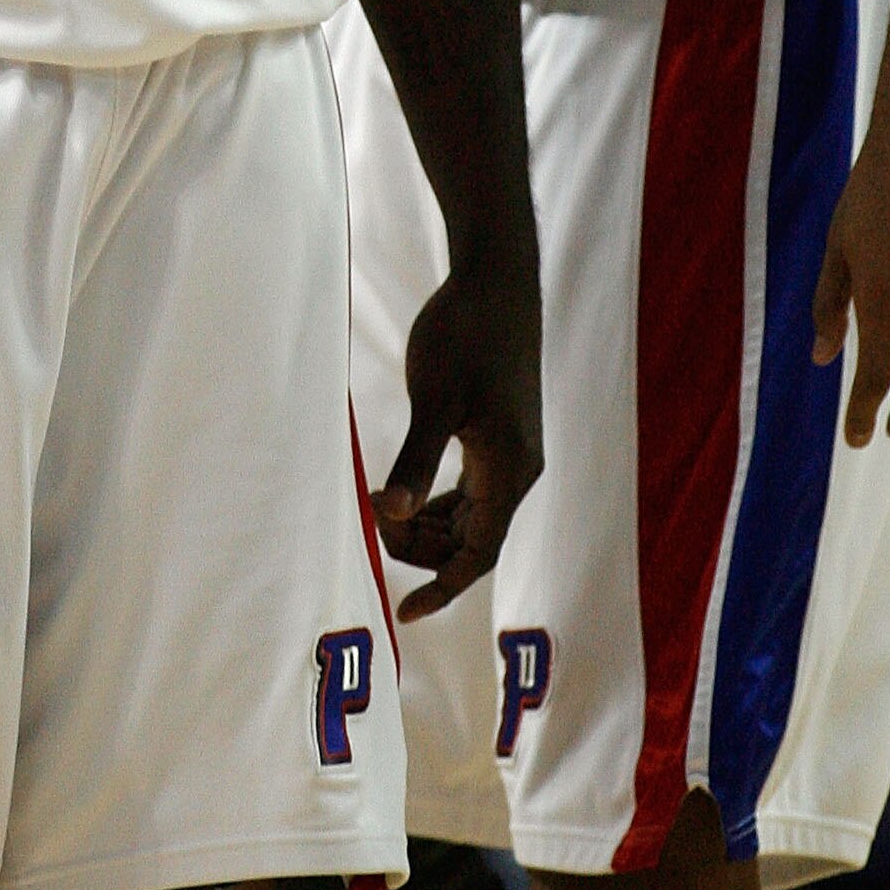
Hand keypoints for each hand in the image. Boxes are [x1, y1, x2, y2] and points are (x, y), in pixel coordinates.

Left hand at [370, 251, 542, 621]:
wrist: (496, 278)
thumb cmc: (465, 333)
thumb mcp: (433, 398)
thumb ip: (413, 459)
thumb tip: (390, 513)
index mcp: (510, 471)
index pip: (478, 555)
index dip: (441, 587)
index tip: (403, 612)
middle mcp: (518, 469)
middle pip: (472, 540)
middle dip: (420, 547)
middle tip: (371, 520)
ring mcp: (511, 450)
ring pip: (470, 515)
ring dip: (426, 524)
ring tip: (377, 505)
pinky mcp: (500, 432)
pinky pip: (470, 489)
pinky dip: (436, 499)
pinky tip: (401, 490)